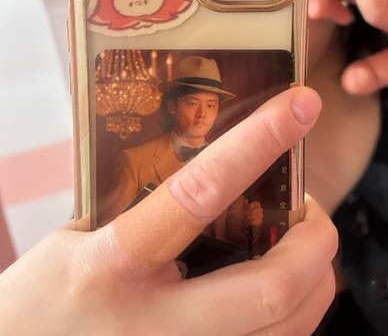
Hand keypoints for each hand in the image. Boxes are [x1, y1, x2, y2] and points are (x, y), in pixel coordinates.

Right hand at [0, 87, 336, 335]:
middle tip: (309, 207)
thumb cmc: (42, 302)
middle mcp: (157, 326)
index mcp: (116, 265)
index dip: (257, 143)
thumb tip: (218, 174)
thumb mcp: (77, 241)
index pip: (201, 192)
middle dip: (314, 238)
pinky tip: (281, 288)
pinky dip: (294, 314)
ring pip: (288, 330)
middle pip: (272, 287)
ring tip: (299, 243)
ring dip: (315, 277)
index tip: (298, 105)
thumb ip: (143, 212)